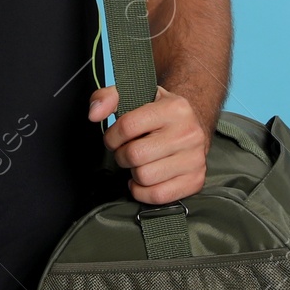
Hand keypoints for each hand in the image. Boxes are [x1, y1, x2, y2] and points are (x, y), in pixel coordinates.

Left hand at [88, 84, 207, 203]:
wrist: (193, 125)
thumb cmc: (159, 112)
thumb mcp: (136, 94)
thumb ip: (108, 97)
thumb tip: (94, 114)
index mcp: (174, 108)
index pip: (128, 126)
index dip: (112, 136)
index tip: (114, 138)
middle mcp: (189, 133)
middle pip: (135, 155)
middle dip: (122, 155)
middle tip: (126, 151)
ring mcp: (194, 159)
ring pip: (145, 177)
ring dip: (133, 173)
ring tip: (138, 163)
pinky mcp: (195, 180)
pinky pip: (159, 195)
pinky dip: (143, 192)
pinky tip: (143, 180)